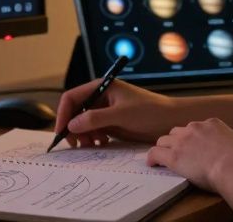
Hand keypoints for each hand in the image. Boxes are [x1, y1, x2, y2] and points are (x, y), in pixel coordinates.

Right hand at [54, 78, 178, 146]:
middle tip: (77, 144)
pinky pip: (93, 130)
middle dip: (73, 127)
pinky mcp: (111, 122)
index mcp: (101, 86)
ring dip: (83, 135)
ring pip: (83, 123)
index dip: (63, 114)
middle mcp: (100, 96)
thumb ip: (95, 119)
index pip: (72, 97)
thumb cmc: (149, 111)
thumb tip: (72, 125)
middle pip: (75, 111)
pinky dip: (93, 137)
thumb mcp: (121, 115)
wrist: (171, 121)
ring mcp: (105, 110)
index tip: (61, 131)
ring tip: (92, 144)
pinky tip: (102, 143)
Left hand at [147, 118, 232, 207]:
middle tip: (177, 152)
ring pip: (164, 141)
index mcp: (212, 123)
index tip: (192, 146)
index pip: (195, 128)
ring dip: (164, 148)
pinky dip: (152, 158)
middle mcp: (195, 128)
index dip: (191, 138)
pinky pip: (156, 153)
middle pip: (177, 132)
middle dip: (176, 141)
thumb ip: (231, 145)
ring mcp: (182, 141)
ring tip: (162, 158)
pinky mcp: (173, 156)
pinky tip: (152, 164)